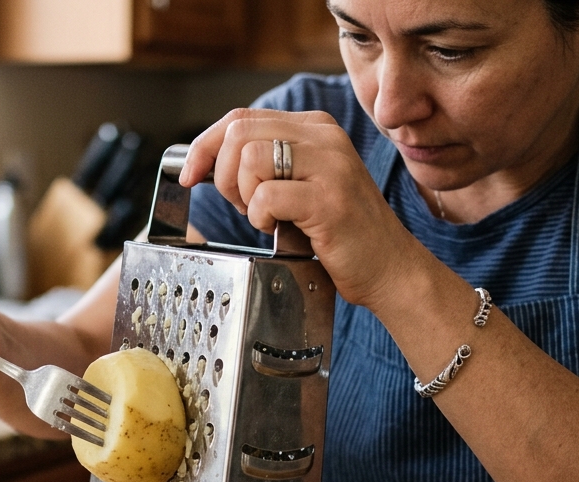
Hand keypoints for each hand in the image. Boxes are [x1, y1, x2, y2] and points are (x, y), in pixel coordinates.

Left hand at [180, 108, 423, 309]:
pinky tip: (280, 228)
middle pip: (239, 133)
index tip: (190, 175)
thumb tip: (206, 159)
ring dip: (244, 196)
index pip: (241, 117)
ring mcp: (330, 165)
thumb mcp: (300, 183)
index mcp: (314, 127)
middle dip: (223, 175)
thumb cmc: (338, 230)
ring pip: (250, 159)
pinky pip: (267, 196)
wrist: (388, 266)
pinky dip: (261, 218)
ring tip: (267, 215)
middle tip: (243, 204)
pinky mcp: (329, 198)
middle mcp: (324, 136)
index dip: (204, 145)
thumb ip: (266, 162)